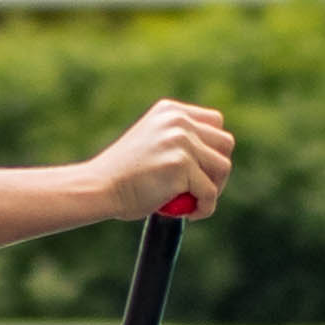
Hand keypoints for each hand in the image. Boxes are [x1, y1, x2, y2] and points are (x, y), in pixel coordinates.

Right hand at [94, 98, 231, 219]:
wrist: (99, 187)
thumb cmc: (122, 174)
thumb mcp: (152, 143)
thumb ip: (178, 141)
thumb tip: (214, 158)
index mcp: (171, 111)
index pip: (215, 123)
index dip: (213, 149)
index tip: (201, 169)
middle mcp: (178, 120)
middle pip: (225, 143)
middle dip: (218, 169)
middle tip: (200, 189)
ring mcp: (180, 141)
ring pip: (223, 167)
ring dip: (215, 188)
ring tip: (195, 201)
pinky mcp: (181, 165)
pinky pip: (209, 192)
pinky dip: (205, 207)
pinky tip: (190, 213)